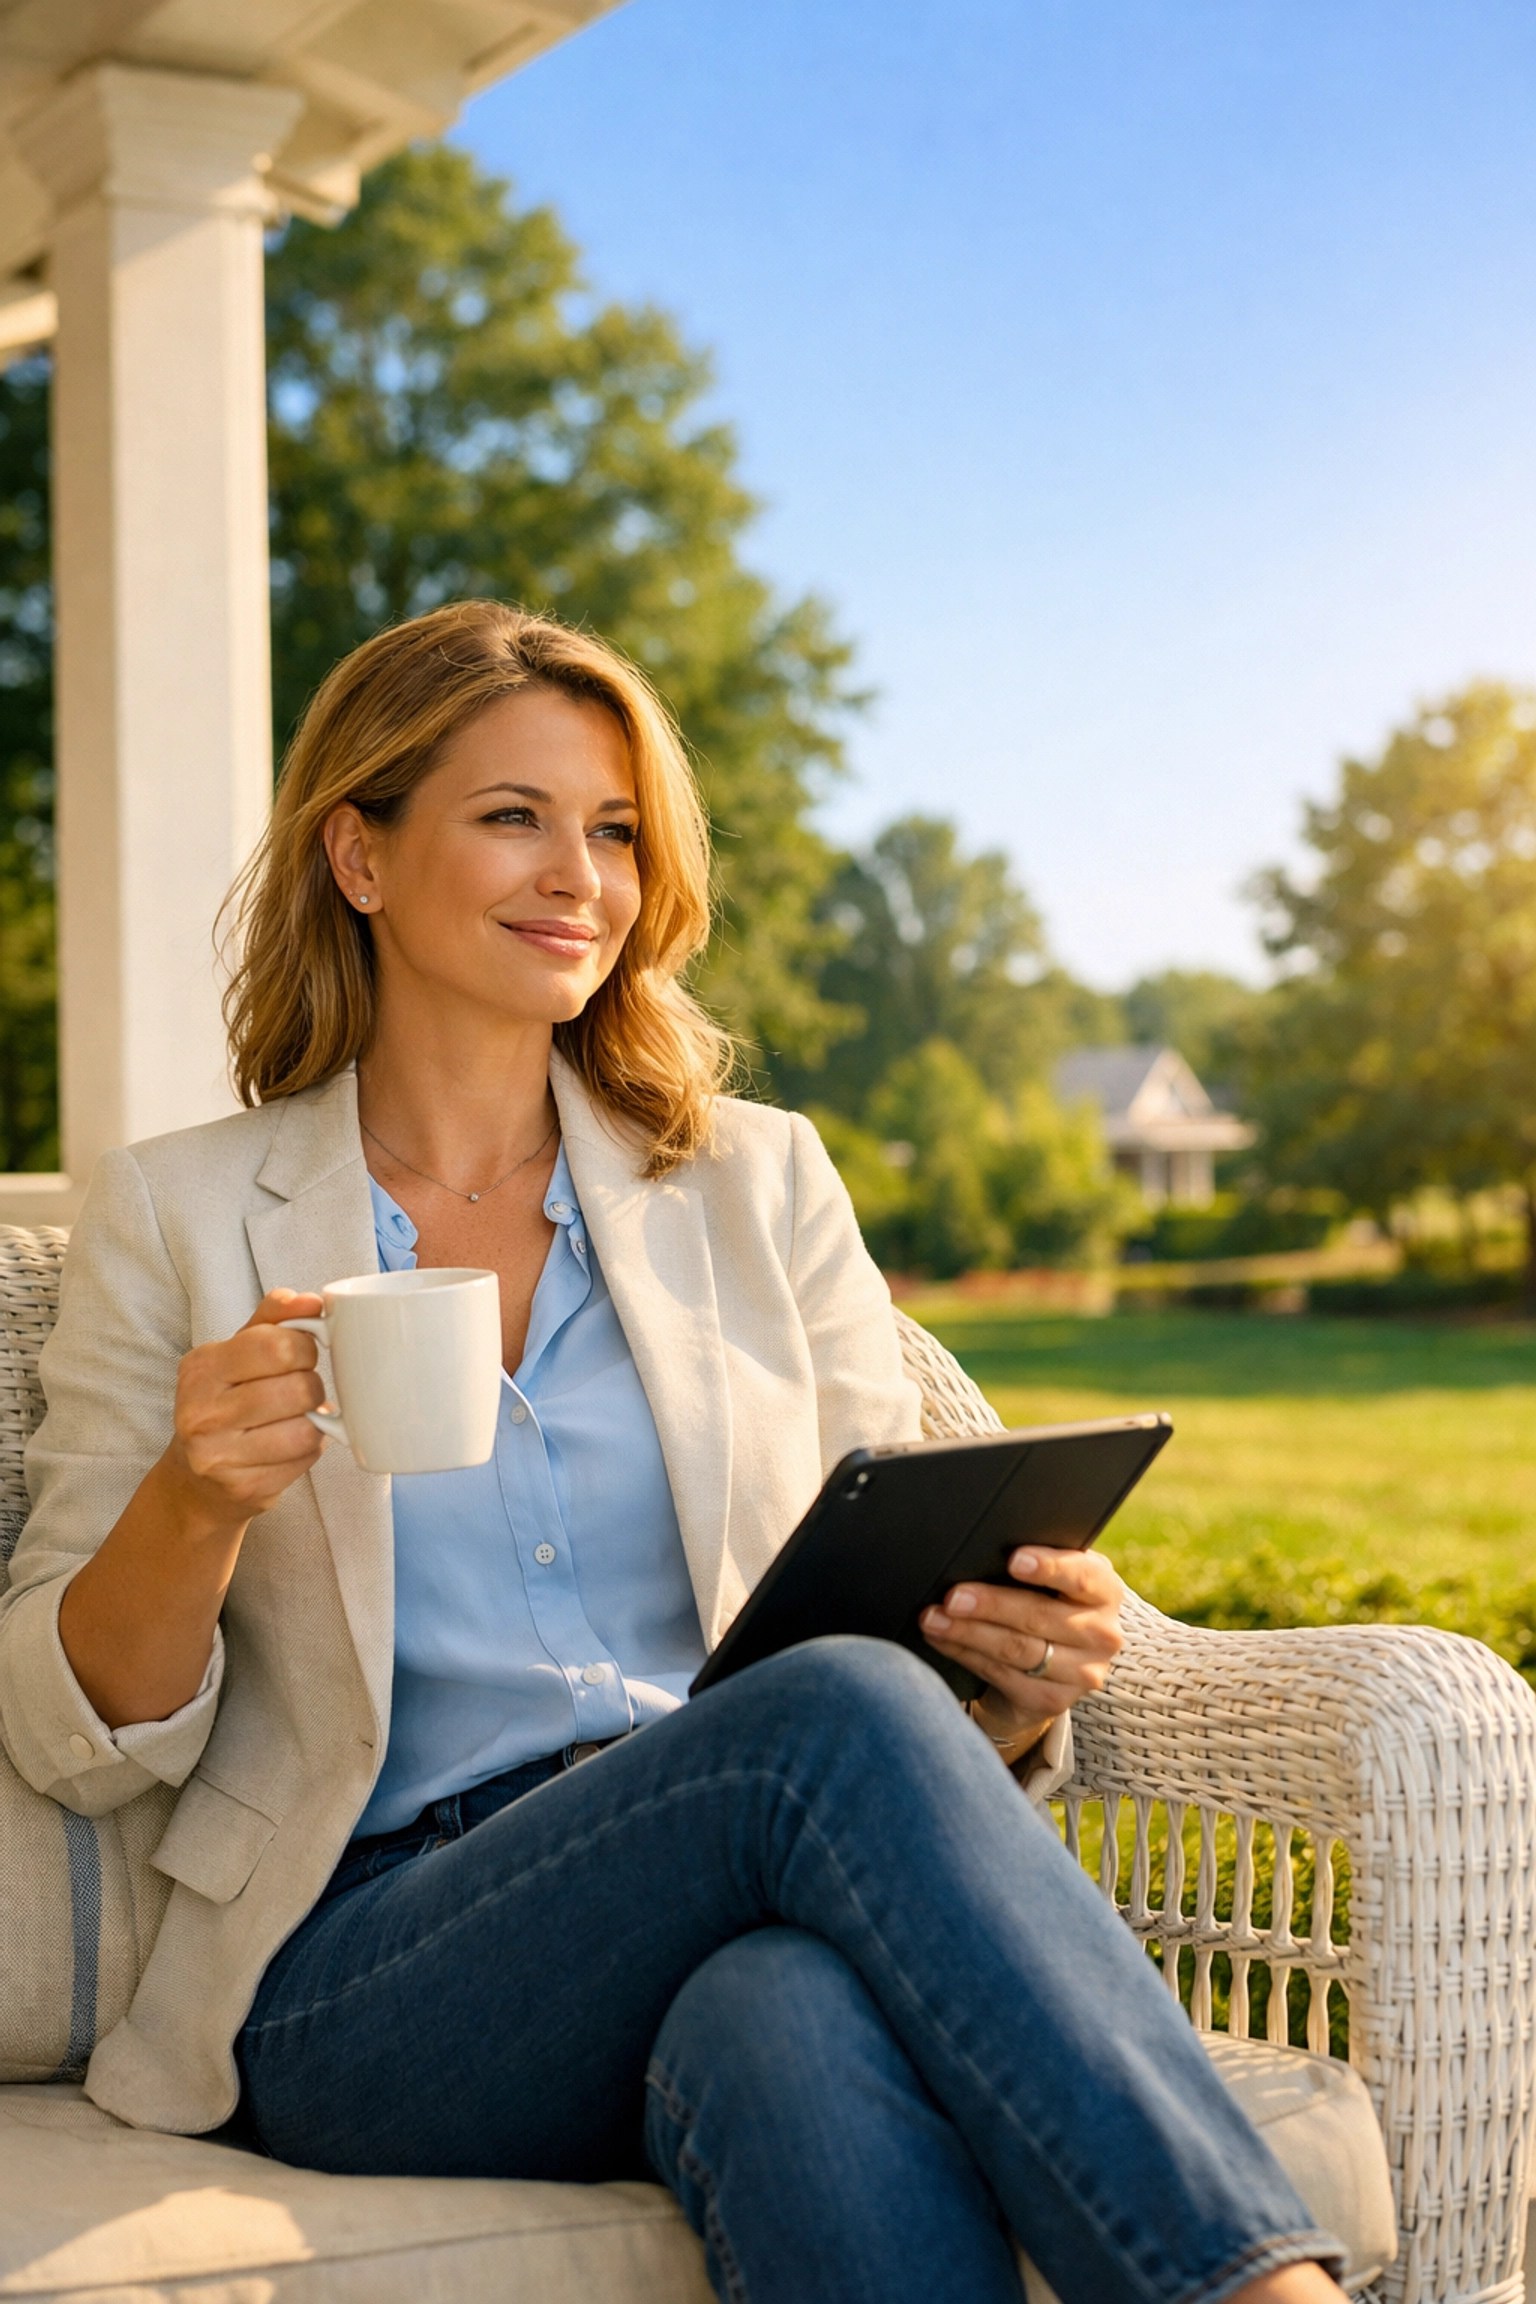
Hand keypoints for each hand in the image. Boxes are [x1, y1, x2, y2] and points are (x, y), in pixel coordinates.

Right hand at [164, 1289, 328, 1528]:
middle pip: (299, 1388)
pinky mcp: (244, 1487)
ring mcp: (219, 1455)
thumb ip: (274, 1319)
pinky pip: (306, 1459)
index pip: (277, 1345)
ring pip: (307, 1428)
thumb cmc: (226, 1404)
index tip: (301, 1354)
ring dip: (315, 1421)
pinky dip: (310, 1449)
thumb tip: (311, 1300)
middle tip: (302, 1389)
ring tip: (297, 1418)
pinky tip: (290, 1444)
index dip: (305, 1347)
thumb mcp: (238, 1354)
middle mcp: (201, 1412)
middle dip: (312, 1386)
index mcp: (201, 1368)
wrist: (195, 1481)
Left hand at [920, 1546, 1123, 1747]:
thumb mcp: (1053, 1579)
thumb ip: (1037, 1562)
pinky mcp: (1054, 1700)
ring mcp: (1082, 1673)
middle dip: (990, 1604)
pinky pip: (1002, 1675)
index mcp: (1104, 1591)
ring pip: (1017, 1649)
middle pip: (1039, 1616)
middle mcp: (1102, 1634)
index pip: (1082, 1576)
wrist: (1054, 1664)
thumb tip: (983, 1543)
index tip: (1014, 1560)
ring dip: (968, 1633)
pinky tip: (942, 1640)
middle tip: (953, 1596)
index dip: (1049, 1567)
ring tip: (934, 1618)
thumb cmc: (1045, 1600)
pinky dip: (965, 1655)